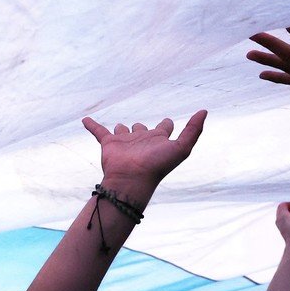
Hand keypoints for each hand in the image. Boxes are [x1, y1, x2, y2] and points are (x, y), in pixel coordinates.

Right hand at [81, 110, 206, 190]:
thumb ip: (193, 130)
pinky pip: (98, 131)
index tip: (168, 122)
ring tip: (119, 128)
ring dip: (120, 128)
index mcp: (158, 140)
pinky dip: (91, 125)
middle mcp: (141, 140)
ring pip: (122, 130)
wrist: (132, 179)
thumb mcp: (181, 148)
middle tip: (141, 128)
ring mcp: (124, 142)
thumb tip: (204, 111)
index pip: (164, 127)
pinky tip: (85, 119)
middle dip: (140, 127)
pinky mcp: (108, 144)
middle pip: (141, 128)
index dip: (166, 124)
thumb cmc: (158, 165)